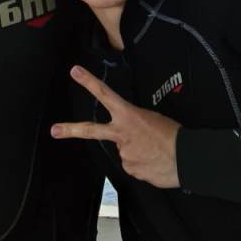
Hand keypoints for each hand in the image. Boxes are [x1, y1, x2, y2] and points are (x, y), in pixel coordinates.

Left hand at [51, 66, 179, 187]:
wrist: (187, 158)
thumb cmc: (173, 134)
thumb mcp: (152, 118)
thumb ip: (133, 125)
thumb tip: (129, 137)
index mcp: (128, 115)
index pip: (105, 94)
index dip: (88, 81)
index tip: (74, 71)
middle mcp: (121, 134)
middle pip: (91, 130)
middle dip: (71, 130)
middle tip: (53, 130)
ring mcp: (124, 154)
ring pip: (125, 150)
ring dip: (136, 150)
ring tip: (155, 150)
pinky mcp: (131, 170)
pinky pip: (134, 164)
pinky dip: (142, 162)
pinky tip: (154, 160)